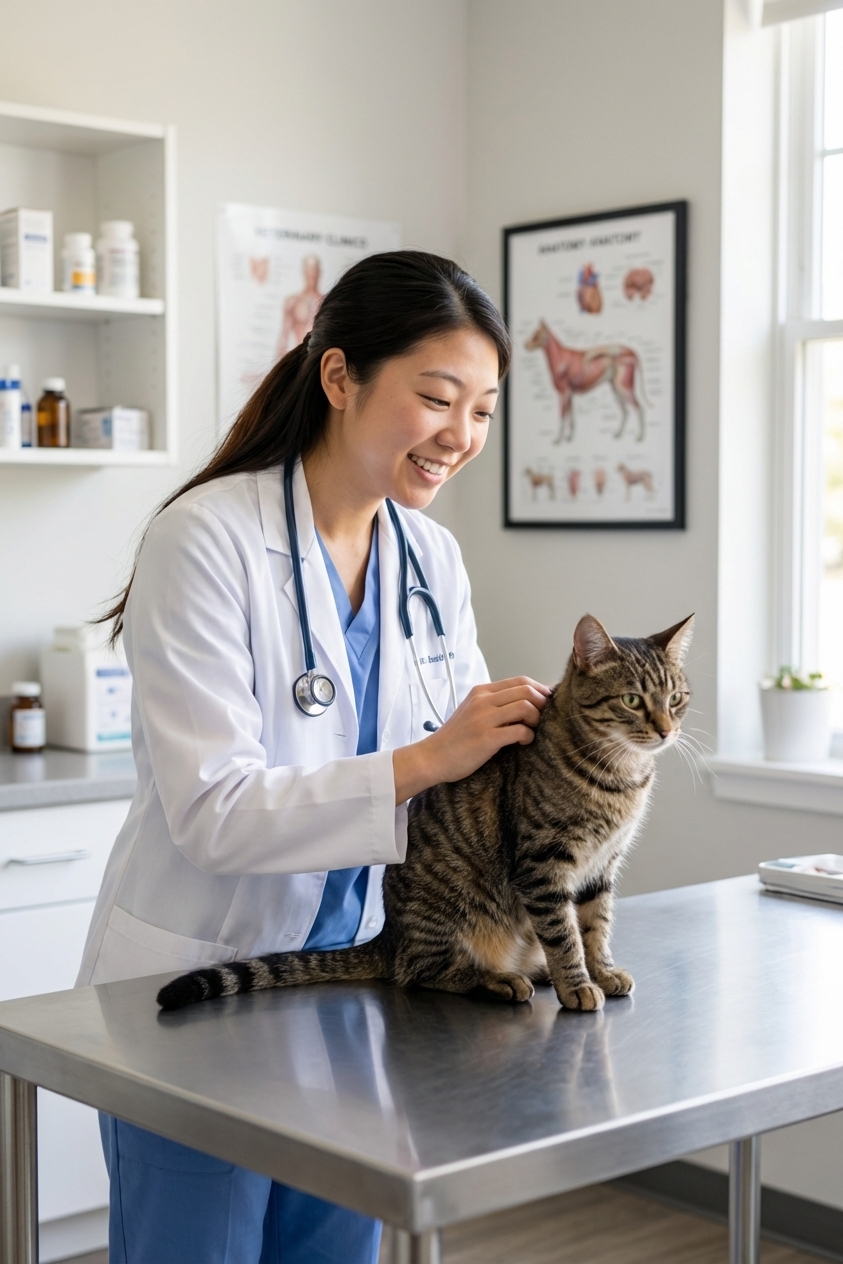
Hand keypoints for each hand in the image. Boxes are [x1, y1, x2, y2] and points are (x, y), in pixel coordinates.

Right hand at [393, 677, 550, 802]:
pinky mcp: (487, 738)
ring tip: (531, 730)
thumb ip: (492, 705)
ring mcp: (484, 718)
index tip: (546, 703)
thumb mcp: (471, 711)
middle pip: (526, 691)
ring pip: (526, 707)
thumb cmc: (454, 739)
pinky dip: (528, 736)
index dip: (539, 690)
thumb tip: (524, 704)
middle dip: (542, 703)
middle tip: (543, 718)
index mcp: (480, 692)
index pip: (520, 681)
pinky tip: (523, 743)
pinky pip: (520, 730)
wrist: (431, 758)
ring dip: (536, 719)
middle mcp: (483, 700)